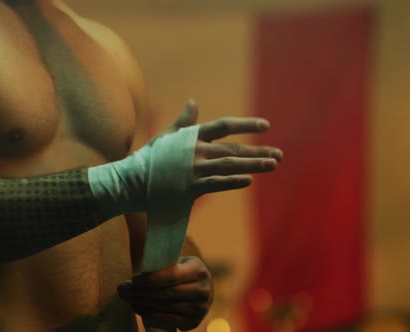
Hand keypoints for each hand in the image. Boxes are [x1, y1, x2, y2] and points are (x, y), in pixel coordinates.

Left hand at [118, 256, 213, 330]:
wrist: (202, 287)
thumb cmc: (182, 270)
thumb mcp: (178, 261)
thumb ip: (163, 263)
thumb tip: (138, 267)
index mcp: (198, 270)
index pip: (172, 276)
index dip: (151, 279)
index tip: (133, 279)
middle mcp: (203, 290)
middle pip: (166, 293)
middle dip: (141, 292)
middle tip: (122, 289)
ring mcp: (200, 308)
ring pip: (166, 307)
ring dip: (143, 303)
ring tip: (127, 298)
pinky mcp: (194, 322)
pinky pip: (169, 320)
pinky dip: (151, 314)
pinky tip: (138, 308)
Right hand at [157, 100, 283, 197]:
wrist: (130, 181)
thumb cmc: (148, 158)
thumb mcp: (166, 136)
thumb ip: (184, 121)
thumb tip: (193, 102)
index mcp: (192, 136)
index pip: (224, 126)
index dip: (246, 124)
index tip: (265, 125)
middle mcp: (196, 151)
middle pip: (233, 149)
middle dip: (258, 150)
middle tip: (279, 154)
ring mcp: (194, 169)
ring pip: (230, 166)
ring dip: (254, 165)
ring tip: (273, 164)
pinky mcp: (190, 188)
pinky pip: (216, 184)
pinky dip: (233, 182)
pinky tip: (249, 180)